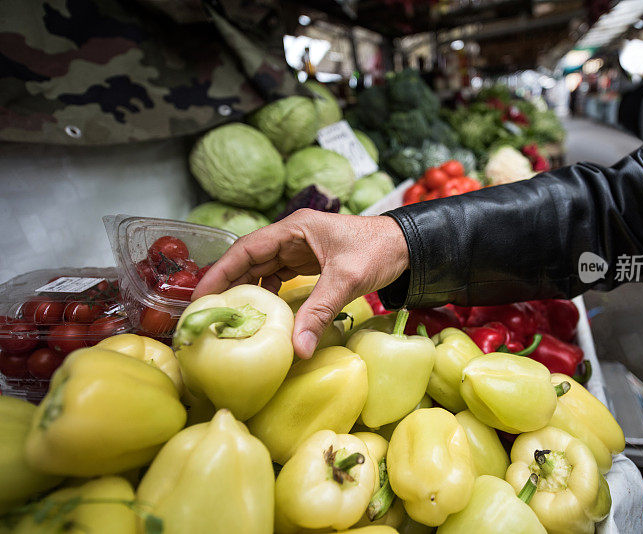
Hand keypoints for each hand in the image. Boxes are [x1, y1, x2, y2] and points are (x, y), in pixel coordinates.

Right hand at [193, 209, 408, 357]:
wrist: (408, 246)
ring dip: (246, 290)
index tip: (200, 295)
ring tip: (228, 316)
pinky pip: (279, 277)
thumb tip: (297, 350)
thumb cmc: (379, 251)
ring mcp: (300, 249)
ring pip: (262, 269)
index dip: (220, 271)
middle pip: (249, 259)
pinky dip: (268, 293)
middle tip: (206, 313)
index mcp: (295, 229)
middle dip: (227, 284)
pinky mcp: (310, 262)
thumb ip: (319, 313)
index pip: (246, 248)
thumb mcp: (346, 281)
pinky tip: (262, 313)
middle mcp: (292, 236)